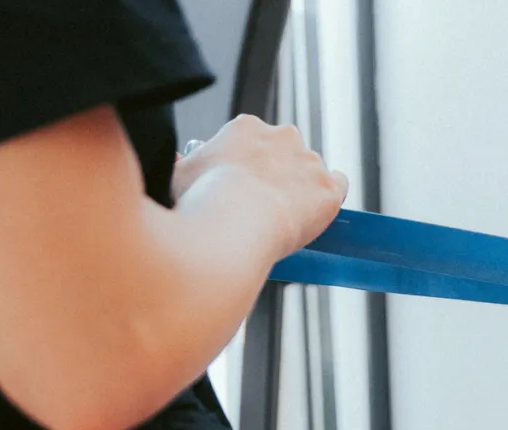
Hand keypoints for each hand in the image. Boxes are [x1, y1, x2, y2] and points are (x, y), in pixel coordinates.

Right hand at [173, 115, 348, 247]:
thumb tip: (169, 160)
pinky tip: (317, 212)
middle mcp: (283, 136)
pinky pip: (338, 186)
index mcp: (247, 128)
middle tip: (261, 204)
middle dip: (276, 175)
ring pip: (311, 172)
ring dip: (301, 190)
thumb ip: (180, 164)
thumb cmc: (202, 200)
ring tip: (284, 217)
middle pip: (285, 153)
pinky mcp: (329, 188)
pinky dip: (330, 198)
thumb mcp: (177, 174)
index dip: (247, 167)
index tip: (239, 187)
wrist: (234, 224)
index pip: (253, 141)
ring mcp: (310, 162)